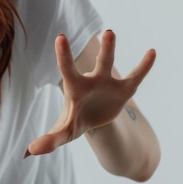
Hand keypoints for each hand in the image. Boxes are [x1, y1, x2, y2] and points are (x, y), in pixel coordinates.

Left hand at [26, 30, 155, 156]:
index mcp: (75, 87)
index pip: (68, 69)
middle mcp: (92, 80)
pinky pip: (136, 76)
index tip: (61, 37)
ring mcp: (108, 83)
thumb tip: (30, 150)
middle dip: (105, 49)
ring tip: (113, 33)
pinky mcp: (124, 90)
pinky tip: (152, 52)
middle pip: (99, 63)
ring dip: (112, 50)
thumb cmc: (74, 120)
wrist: (92, 121)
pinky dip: (144, 66)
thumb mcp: (64, 132)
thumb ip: (49, 139)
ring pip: (112, 65)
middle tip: (108, 32)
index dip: (64, 54)